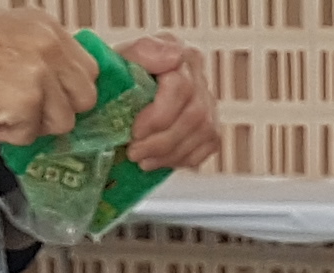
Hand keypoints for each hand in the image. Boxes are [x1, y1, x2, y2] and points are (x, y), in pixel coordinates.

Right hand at [0, 6, 99, 143]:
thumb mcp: (8, 32)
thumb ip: (39, 53)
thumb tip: (58, 84)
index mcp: (47, 27)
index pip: (88, 68)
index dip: (72, 90)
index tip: (60, 100)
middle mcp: (50, 46)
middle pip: (86, 97)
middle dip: (61, 111)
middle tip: (32, 111)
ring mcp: (41, 75)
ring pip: (62, 123)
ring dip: (33, 126)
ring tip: (2, 109)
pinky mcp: (26, 102)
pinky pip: (30, 136)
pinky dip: (8, 134)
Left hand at [117, 30, 220, 169]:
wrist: (124, 89)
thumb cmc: (121, 75)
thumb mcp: (122, 57)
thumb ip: (144, 51)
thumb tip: (175, 56)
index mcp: (180, 54)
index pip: (182, 87)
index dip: (159, 116)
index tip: (135, 131)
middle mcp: (200, 76)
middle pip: (194, 115)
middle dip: (162, 141)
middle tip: (134, 152)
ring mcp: (209, 103)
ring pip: (203, 133)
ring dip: (169, 154)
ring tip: (142, 160)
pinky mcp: (212, 126)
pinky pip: (207, 147)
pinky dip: (181, 159)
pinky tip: (159, 160)